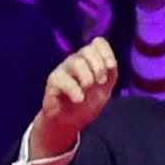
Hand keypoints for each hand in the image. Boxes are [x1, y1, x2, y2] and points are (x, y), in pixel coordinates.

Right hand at [26, 35, 115, 161]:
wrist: (70, 121)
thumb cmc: (88, 102)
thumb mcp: (105, 89)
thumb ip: (111, 74)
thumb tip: (110, 64)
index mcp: (90, 60)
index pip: (98, 43)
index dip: (106, 52)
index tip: (111, 67)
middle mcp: (76, 61)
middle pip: (87, 50)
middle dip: (98, 66)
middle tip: (101, 82)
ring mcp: (64, 70)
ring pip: (76, 62)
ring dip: (87, 77)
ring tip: (88, 90)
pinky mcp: (53, 82)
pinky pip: (62, 79)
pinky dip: (74, 90)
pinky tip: (78, 99)